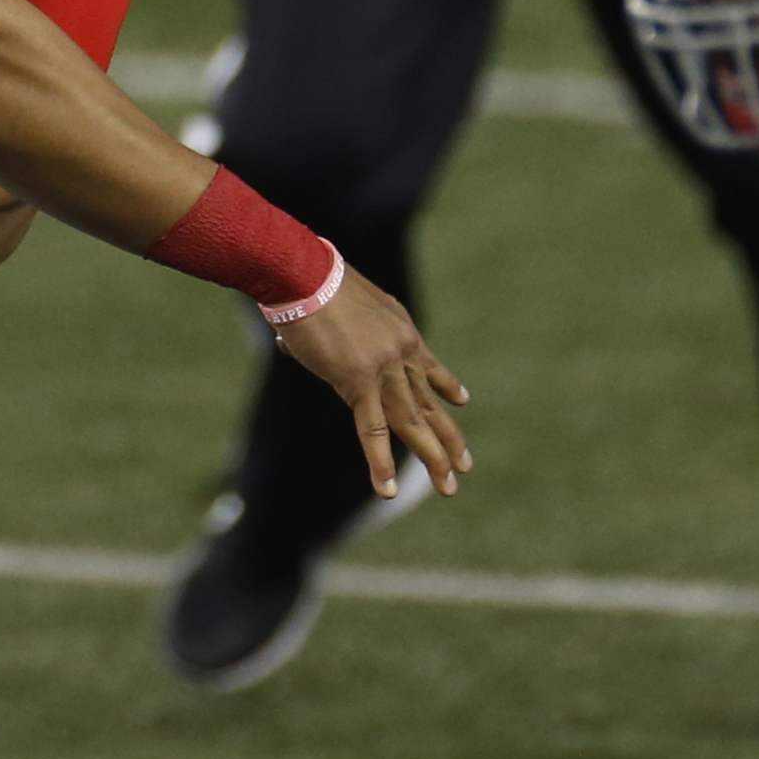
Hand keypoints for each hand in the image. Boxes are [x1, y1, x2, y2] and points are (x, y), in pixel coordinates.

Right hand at [269, 267, 471, 499]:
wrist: (303, 271)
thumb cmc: (310, 277)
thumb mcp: (342, 299)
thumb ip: (335, 325)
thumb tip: (294, 341)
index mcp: (400, 327)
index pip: (427, 365)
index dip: (446, 386)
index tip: (463, 401)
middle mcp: (400, 350)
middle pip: (427, 402)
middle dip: (448, 437)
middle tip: (465, 466)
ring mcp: (383, 367)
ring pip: (412, 422)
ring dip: (431, 457)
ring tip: (449, 487)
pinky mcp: (358, 381)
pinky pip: (373, 430)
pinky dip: (381, 461)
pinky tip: (387, 488)